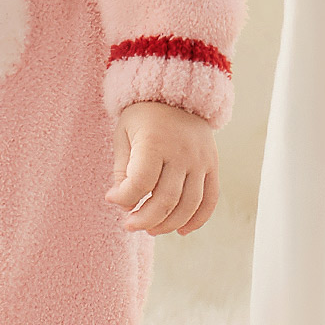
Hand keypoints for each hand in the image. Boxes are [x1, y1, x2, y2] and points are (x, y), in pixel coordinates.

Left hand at [107, 100, 218, 234]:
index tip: (112, 199)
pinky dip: (198, 219)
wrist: (176, 94)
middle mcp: (182, 152)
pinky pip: (210, 198)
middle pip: (166, 199)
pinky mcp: (212, 165)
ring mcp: (201, 159)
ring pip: (189, 204)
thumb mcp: (124, 136)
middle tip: (129, 225)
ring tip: (150, 229)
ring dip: (168, 224)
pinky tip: (181, 230)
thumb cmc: (142, 119)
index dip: (124, 198)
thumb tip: (124, 205)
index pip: (141, 182)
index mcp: (155, 142)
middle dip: (145, 219)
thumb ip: (122, 171)